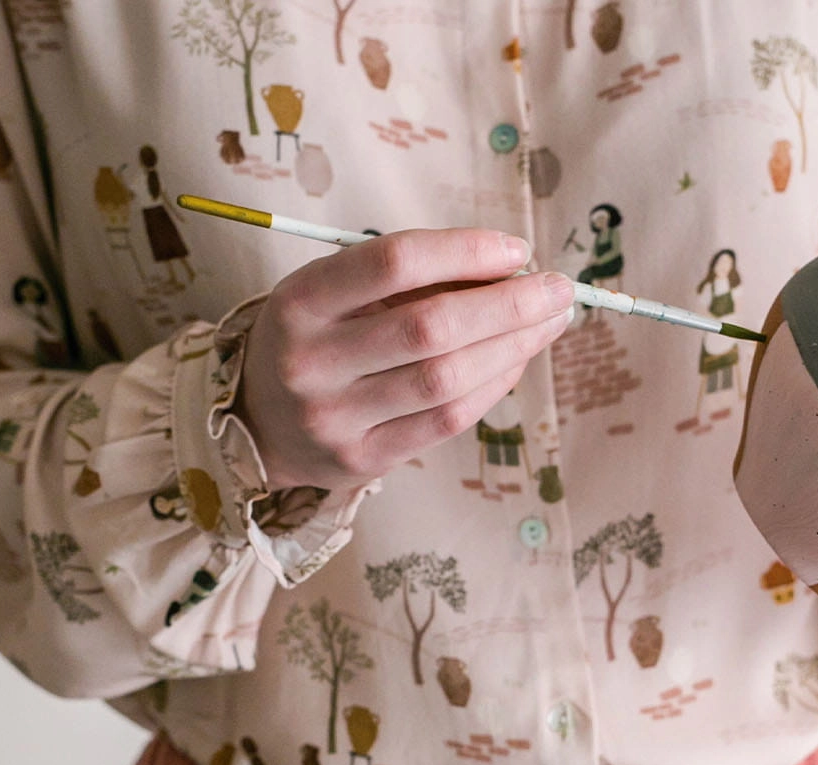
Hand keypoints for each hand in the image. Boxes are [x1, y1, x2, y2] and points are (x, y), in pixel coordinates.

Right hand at [237, 228, 576, 491]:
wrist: (259, 423)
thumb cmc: (316, 338)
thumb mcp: (335, 292)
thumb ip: (407, 280)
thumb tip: (508, 272)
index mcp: (301, 300)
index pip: (395, 261)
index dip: (464, 251)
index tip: (516, 250)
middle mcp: (313, 361)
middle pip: (431, 326)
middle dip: (507, 304)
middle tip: (558, 289)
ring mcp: (336, 418)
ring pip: (445, 379)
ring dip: (511, 347)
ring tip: (549, 322)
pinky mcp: (362, 460)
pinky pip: (445, 422)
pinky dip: (491, 387)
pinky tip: (516, 362)